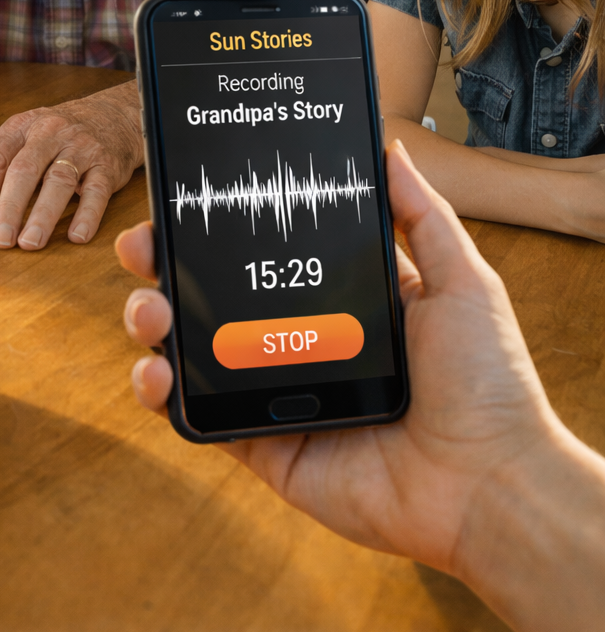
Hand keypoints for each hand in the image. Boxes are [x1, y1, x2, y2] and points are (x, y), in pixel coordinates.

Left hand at [0, 79, 142, 249]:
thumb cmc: (54, 134)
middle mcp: (49, 134)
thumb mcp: (15, 137)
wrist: (112, 117)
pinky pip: (98, 190)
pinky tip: (77, 236)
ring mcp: (80, 148)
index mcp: (21, 129)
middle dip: (9, 206)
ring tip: (30, 243)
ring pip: (60, 180)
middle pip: (25, 169)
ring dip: (43, 214)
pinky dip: (88, 214)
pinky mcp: (107, 165)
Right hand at [119, 141, 556, 573]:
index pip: (267, 251)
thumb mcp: (461, 280)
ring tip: (149, 313)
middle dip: (167, 266)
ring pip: (194, 351)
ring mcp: (279, 394)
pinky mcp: (266, 446)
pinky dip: (164, 396)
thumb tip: (390, 148)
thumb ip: (422, 215)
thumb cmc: (487, 383)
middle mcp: (303, 342)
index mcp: (344, 299)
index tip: (183, 196)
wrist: (490, 483)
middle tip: (142, 248)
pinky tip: (154, 372)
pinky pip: (201, 418)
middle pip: (215, 294)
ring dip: (154, 324)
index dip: (221, 225)